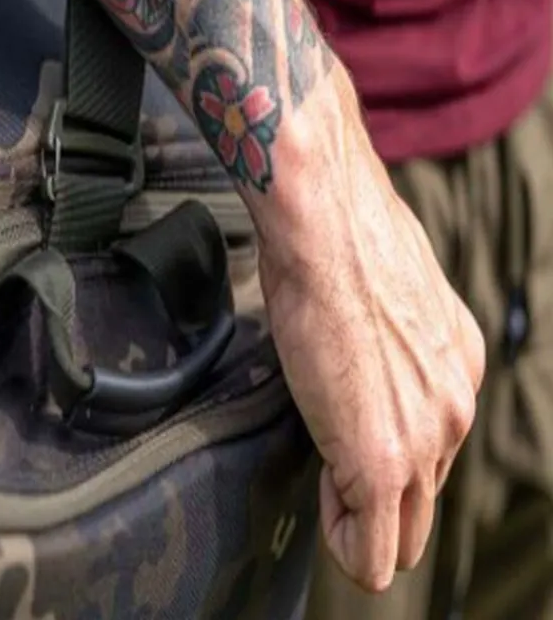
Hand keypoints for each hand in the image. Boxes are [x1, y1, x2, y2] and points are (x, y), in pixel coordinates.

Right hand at [256, 73, 485, 591]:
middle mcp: (454, 407)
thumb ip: (383, 340)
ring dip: (358, 519)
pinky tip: (322, 502)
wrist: (327, 227)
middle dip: (377, 502)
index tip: (345, 445)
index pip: (432, 447)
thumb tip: (353, 351)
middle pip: (425, 501)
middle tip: (332, 478)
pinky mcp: (380, 459)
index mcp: (455, 366)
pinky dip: (342, 538)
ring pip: (402, 533)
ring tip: (325, 486)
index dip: (383, 457)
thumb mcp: (379, 295)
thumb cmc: (338, 245)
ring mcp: (425, 438)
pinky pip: (370, 549)